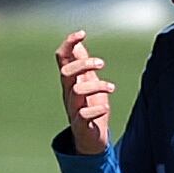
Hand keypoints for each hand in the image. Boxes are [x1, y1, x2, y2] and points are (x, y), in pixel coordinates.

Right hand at [54, 33, 114, 152]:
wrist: (91, 138)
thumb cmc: (90, 107)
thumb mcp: (88, 82)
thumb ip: (82, 64)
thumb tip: (78, 43)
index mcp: (70, 80)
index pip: (62, 58)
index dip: (68, 44)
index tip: (82, 34)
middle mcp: (68, 92)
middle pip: (66, 73)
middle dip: (83, 64)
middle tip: (102, 64)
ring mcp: (73, 108)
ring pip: (77, 91)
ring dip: (96, 86)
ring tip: (111, 88)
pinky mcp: (81, 124)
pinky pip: (83, 114)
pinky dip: (95, 109)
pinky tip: (105, 108)